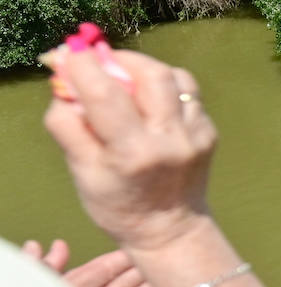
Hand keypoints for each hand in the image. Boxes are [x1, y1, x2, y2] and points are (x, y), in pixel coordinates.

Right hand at [43, 49, 216, 251]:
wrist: (171, 230)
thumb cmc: (118, 204)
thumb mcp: (81, 171)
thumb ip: (68, 124)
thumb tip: (64, 80)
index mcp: (133, 153)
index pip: (106, 94)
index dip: (84, 66)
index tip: (70, 56)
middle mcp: (171, 140)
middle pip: (151, 74)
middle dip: (121, 59)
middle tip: (102, 64)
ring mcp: (196, 135)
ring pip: (175, 77)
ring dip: (145, 70)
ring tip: (127, 81)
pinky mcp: (209, 132)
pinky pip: (188, 93)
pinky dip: (166, 88)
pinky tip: (151, 104)